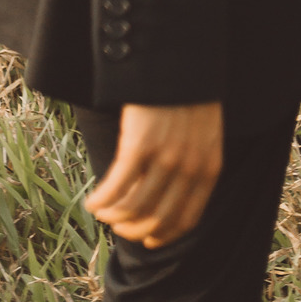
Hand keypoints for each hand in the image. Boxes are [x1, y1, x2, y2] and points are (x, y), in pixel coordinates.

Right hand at [84, 101, 222, 248]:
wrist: (180, 61)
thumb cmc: (189, 97)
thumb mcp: (204, 135)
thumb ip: (194, 163)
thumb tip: (171, 195)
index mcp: (209, 168)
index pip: (187, 220)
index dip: (164, 236)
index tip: (149, 240)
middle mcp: (189, 168)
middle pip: (158, 220)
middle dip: (135, 230)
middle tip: (118, 225)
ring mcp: (165, 158)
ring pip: (134, 208)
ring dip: (114, 216)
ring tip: (103, 211)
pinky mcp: (139, 145)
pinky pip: (116, 187)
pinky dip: (101, 201)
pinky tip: (92, 202)